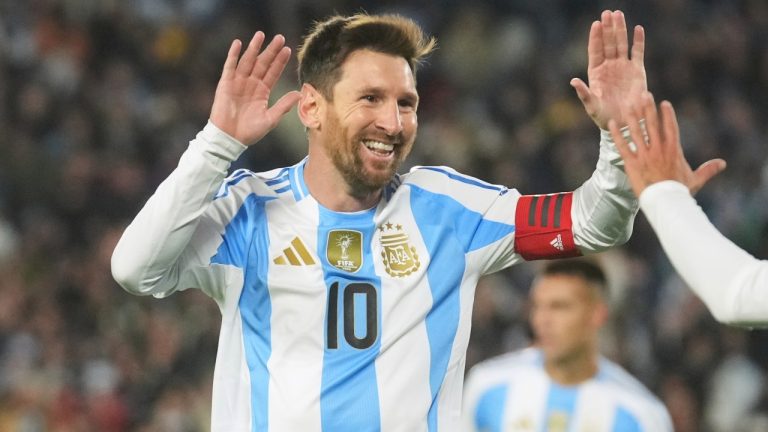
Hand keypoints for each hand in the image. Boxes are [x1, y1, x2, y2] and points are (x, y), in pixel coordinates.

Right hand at [210, 32, 301, 145]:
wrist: (230, 138)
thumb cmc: (250, 132)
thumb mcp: (270, 119)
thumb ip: (283, 106)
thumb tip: (300, 94)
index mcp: (262, 92)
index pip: (273, 72)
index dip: (280, 61)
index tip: (288, 49)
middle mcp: (251, 84)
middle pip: (263, 63)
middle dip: (270, 51)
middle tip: (279, 37)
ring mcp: (238, 83)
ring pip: (248, 61)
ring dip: (254, 48)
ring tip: (261, 35)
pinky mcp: (226, 84)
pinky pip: (230, 66)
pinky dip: (233, 55)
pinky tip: (238, 43)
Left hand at [571, 10, 646, 129]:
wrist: (623, 123)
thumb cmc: (603, 116)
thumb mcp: (591, 105)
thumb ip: (583, 93)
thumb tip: (573, 80)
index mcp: (596, 72)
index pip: (595, 50)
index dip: (595, 37)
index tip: (596, 23)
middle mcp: (609, 67)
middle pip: (608, 43)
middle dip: (608, 28)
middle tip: (607, 12)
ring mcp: (623, 67)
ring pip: (621, 44)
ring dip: (620, 29)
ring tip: (618, 14)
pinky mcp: (637, 71)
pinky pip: (638, 52)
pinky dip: (638, 41)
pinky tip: (638, 29)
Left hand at [608, 93, 725, 196]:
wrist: (664, 202)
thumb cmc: (679, 192)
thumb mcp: (695, 180)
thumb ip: (708, 169)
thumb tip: (723, 163)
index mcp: (673, 150)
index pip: (671, 127)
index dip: (667, 115)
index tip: (664, 103)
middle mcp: (659, 149)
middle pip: (652, 125)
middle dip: (648, 109)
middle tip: (644, 94)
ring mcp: (645, 155)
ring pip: (636, 132)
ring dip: (631, 117)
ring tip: (627, 105)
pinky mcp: (632, 163)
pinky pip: (622, 146)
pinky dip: (616, 134)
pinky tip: (611, 124)